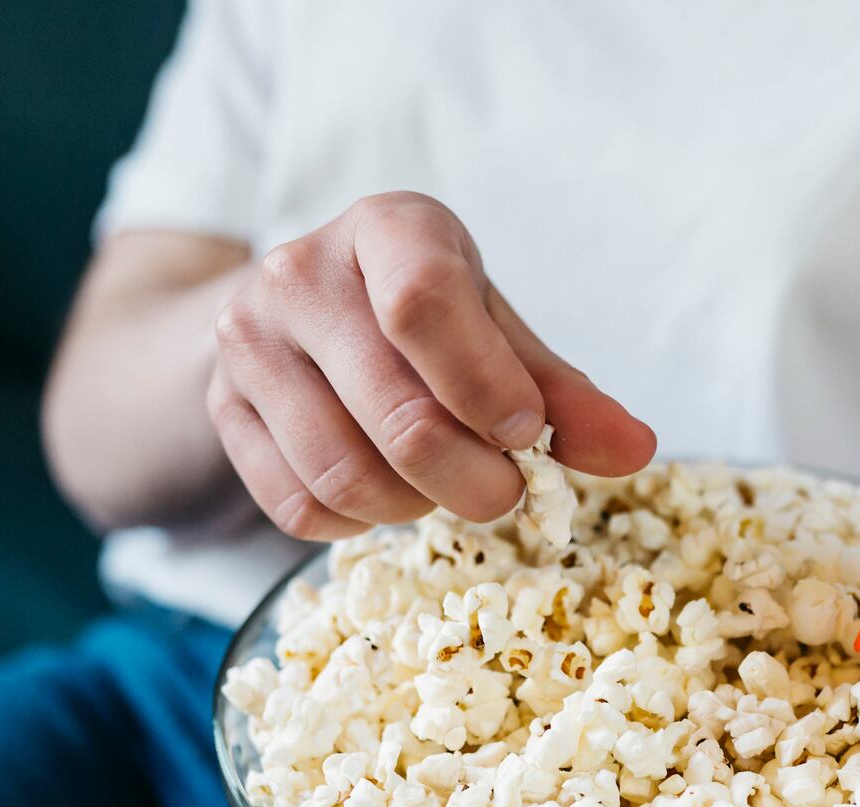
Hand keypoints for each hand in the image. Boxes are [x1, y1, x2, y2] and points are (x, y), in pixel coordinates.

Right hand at [208, 191, 654, 537]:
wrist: (296, 316)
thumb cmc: (422, 320)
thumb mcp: (494, 331)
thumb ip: (562, 393)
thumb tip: (635, 450)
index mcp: (386, 229)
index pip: (425, 304)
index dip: (486, 388)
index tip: (526, 434)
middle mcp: (299, 274)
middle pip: (397, 413)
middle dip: (472, 478)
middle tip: (504, 492)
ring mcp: (247, 344)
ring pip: (346, 474)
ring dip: (415, 507)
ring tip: (442, 486)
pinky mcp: (224, 412)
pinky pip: (300, 508)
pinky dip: (358, 525)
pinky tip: (384, 491)